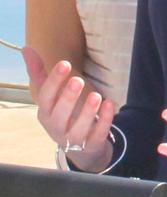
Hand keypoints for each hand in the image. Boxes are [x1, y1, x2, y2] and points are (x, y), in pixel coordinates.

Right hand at [22, 45, 114, 172]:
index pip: (45, 97)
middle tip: (78, 80)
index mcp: (45, 112)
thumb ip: (39, 73)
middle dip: (68, 97)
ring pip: (78, 129)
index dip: (54, 81)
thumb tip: (26, 48)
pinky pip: (97, 135)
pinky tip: (110, 104)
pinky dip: (104, 121)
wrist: (79, 148)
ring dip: (87, 112)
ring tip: (96, 95)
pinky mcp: (91, 145)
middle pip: (59, 115)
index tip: (65, 63)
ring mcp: (74, 139)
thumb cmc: (62, 113)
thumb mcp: (50, 95)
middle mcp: (57, 127)